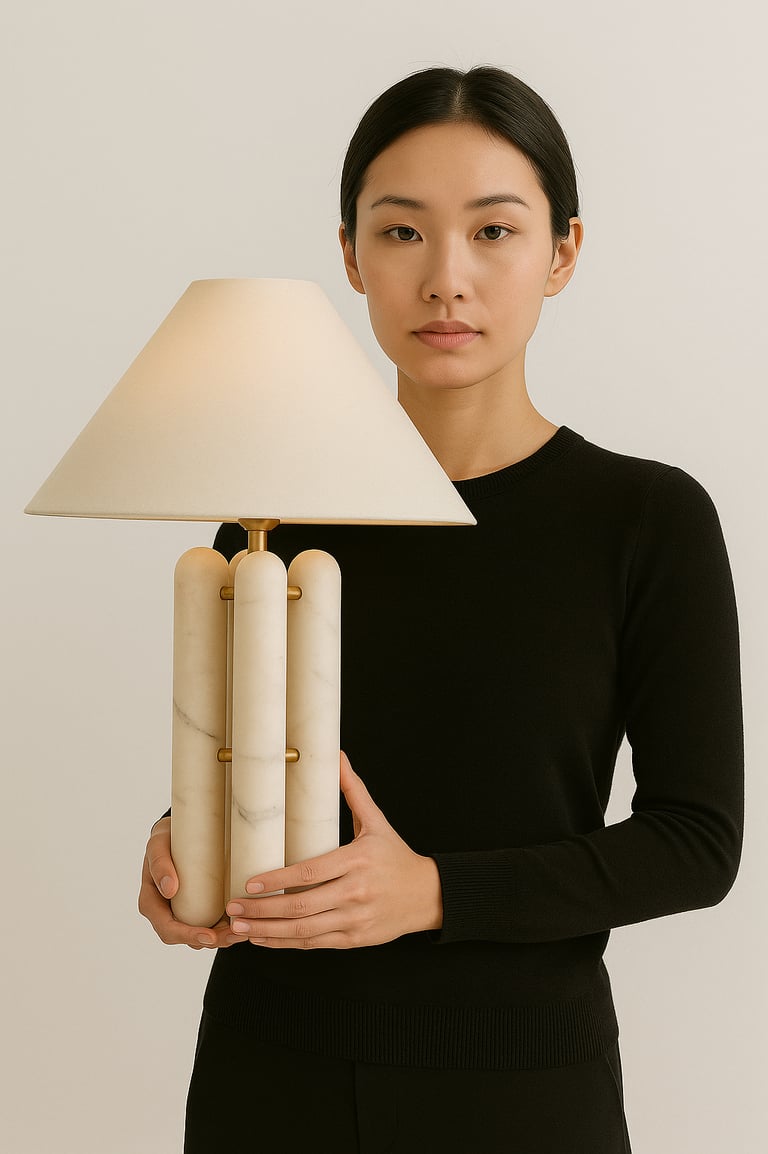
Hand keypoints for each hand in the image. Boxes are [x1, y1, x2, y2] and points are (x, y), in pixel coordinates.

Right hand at [138, 816, 246, 948]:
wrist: (183, 828)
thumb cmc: (167, 836)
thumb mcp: (158, 844)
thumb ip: (159, 863)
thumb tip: (169, 890)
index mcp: (152, 901)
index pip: (166, 928)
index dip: (186, 936)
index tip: (209, 935)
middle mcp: (165, 911)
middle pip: (185, 937)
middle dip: (211, 940)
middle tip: (234, 935)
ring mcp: (182, 911)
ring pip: (200, 935)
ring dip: (222, 938)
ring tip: (243, 931)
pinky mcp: (199, 906)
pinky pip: (211, 924)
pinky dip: (226, 928)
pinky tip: (244, 923)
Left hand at [225, 752, 442, 948]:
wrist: (427, 895)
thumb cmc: (396, 856)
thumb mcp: (376, 821)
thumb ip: (353, 790)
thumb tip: (337, 755)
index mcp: (357, 861)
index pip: (309, 873)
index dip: (277, 880)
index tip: (250, 882)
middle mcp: (355, 892)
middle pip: (301, 906)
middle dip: (262, 910)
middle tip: (233, 907)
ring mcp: (355, 919)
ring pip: (304, 930)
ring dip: (268, 931)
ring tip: (240, 927)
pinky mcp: (354, 939)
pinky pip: (314, 944)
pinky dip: (286, 943)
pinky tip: (264, 940)